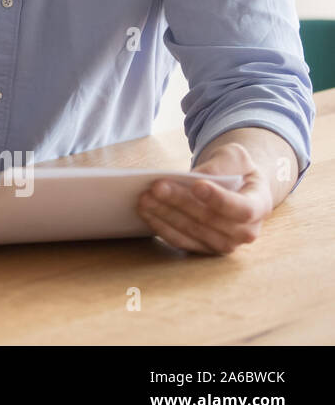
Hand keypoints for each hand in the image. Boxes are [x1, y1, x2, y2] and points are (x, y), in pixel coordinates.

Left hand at [136, 142, 273, 253]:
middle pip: (211, 221)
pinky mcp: (204, 248)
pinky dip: (162, 227)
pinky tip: (145, 212)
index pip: (242, 209)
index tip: (197, 185)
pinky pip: (182, 241)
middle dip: (181, 203)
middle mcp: (246, 231)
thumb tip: (199, 176)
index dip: (219, 200)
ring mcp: (225, 244)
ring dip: (166, 216)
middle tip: (156, 187)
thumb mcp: (234, 156)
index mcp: (260, 205)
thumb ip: (221, 164)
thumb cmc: (235, 169)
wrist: (234, 186)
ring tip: (144, 198)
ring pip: (193, 233)